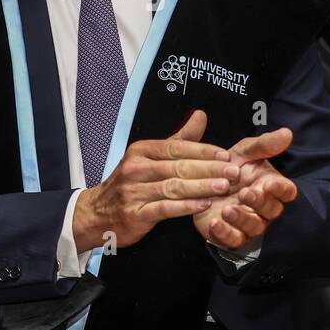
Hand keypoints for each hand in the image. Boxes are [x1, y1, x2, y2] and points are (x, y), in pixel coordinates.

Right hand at [72, 109, 237, 250]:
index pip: (177, 147)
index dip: (203, 151)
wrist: (96, 214)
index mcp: (141, 151)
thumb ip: (179, 139)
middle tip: (233, 171)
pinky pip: (165, 208)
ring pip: (174, 187)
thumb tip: (201, 115)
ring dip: (202, 187)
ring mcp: (134, 191)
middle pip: (178, 166)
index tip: (226, 154)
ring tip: (224, 187)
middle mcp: (136, 168)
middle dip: (209, 169)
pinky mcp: (135, 213)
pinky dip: (186, 206)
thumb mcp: (149, 157)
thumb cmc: (130, 184)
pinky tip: (204, 205)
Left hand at [194, 128, 296, 248]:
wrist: (203, 183)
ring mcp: (248, 222)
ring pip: (254, 227)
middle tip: (245, 193)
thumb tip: (287, 132)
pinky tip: (214, 222)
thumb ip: (264, 145)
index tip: (271, 183)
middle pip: (271, 210)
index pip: (286, 191)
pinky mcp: (230, 234)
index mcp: (270, 186)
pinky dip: (225, 233)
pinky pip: (233, 240)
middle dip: (260, 203)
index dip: (281, 189)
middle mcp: (264, 207)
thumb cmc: (230, 168)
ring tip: (227, 209)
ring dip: (242, 218)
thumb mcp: (244, 152)